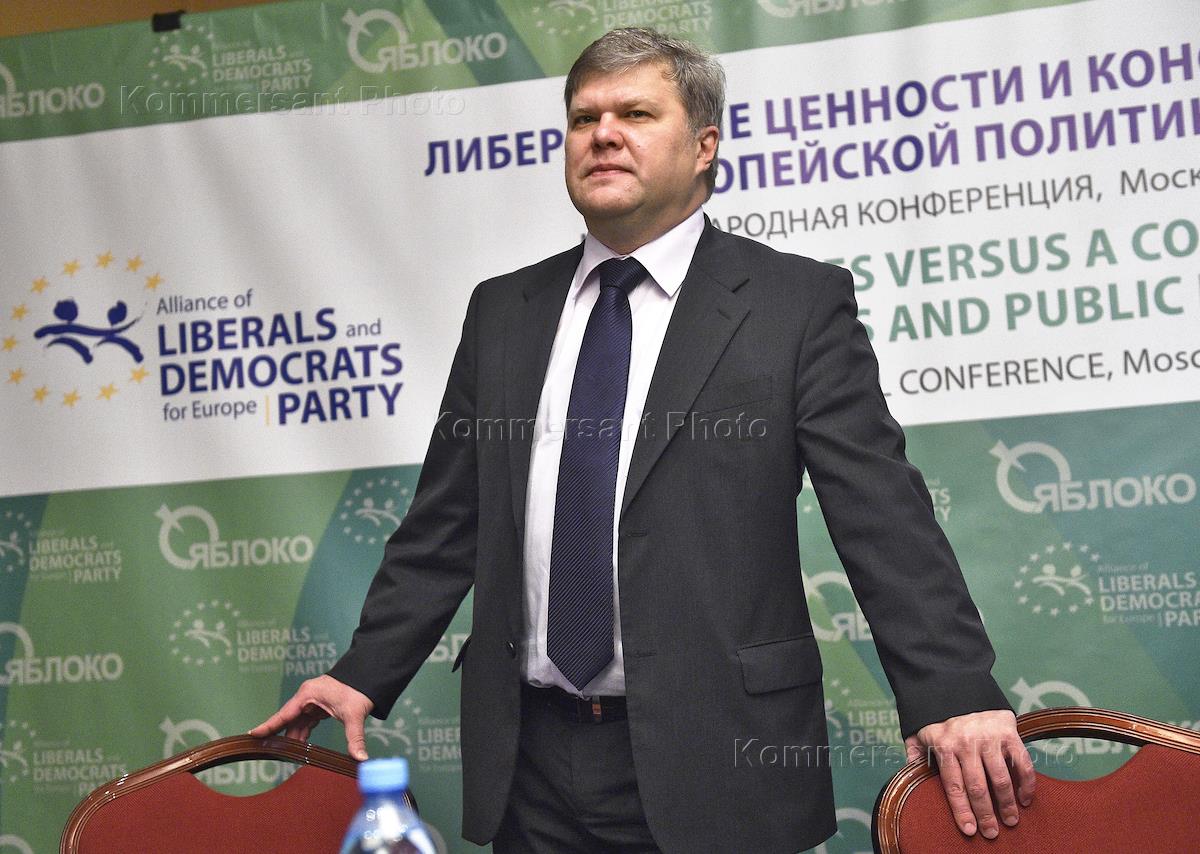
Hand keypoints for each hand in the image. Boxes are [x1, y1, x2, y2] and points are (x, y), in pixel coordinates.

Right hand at [250, 674, 374, 759]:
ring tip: (287, 755)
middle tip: (269, 752)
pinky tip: (301, 745)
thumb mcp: (354, 714)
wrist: (368, 676)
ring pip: (297, 722)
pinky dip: (303, 733)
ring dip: (294, 738)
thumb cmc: (358, 689)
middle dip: (280, 736)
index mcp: (308, 695)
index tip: (253, 734)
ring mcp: (312, 701)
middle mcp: (306, 697)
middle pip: (288, 720)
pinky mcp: (318, 706)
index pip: (284, 714)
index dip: (269, 725)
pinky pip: (306, 721)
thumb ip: (355, 737)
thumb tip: (360, 758)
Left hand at [904, 709, 1034, 838]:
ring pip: (1000, 778)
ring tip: (1011, 821)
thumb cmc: (938, 713)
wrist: (958, 681)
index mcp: (943, 745)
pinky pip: (1021, 762)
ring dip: (1007, 804)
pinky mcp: (1008, 731)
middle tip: (992, 833)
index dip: (961, 811)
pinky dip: (1026, 782)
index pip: (953, 786)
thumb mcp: (918, 729)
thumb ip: (914, 752)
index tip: (969, 830)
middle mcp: (966, 743)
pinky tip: (1025, 797)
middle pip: (977, 787)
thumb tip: (908, 774)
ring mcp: (989, 737)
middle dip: (986, 814)